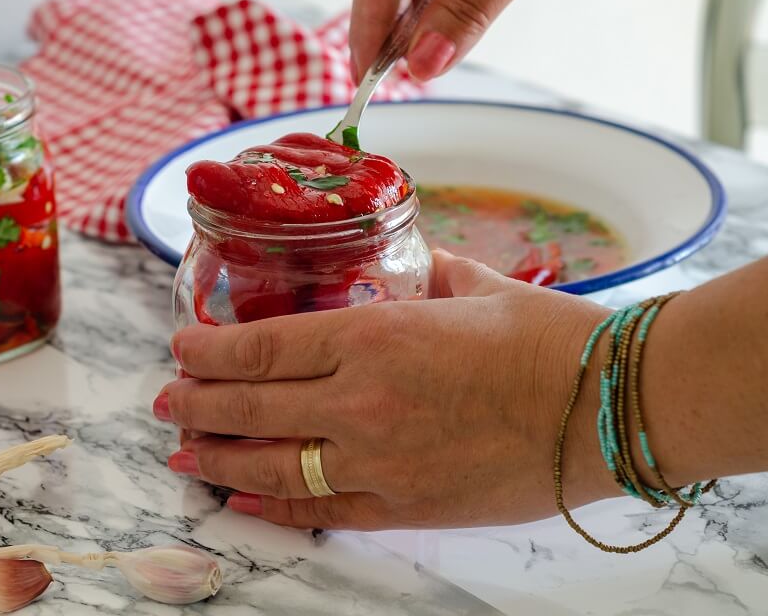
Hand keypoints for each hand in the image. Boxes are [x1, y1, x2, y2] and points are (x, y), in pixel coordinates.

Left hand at [153, 251, 615, 529]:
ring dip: (218, 456)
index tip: (180, 347)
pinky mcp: (406, 505)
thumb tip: (400, 263)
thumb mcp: (471, 286)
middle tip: (167, 399)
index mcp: (373, 334)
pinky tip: (240, 498)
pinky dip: (273, 506)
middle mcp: (361, 400)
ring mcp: (379, 460)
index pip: (263, 346)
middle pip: (252, 406)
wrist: (609, 407)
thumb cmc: (547, 338)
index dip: (209, 350)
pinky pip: (321, 512)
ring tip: (182, 450)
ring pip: (274, 464)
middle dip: (198, 402)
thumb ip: (421, 273)